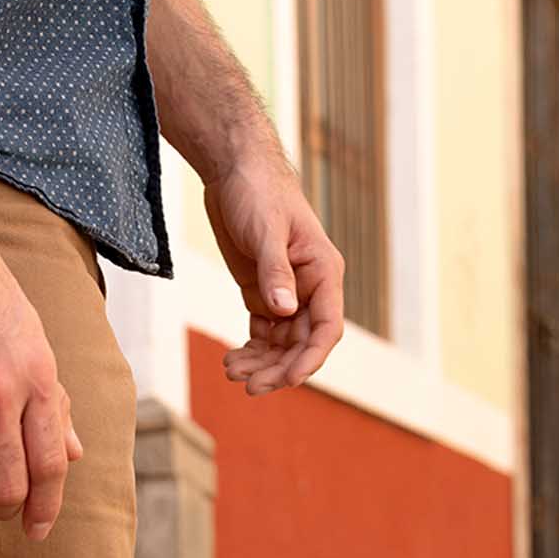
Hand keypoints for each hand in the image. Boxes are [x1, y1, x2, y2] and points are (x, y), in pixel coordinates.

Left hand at [204, 151, 345, 395]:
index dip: (310, 358)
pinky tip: (231, 360)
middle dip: (278, 368)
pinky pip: (262, 335)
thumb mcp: (266, 231)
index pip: (327, 327)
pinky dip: (250, 351)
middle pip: (301, 344)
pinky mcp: (262, 294)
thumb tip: (285, 311)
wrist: (234, 171)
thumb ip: (275, 272)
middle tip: (249, 387)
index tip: (288, 380)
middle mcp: (309, 288)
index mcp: (323, 273)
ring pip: (280, 344)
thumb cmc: (257, 192)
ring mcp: (286, 294)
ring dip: (260, 364)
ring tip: (231, 372)